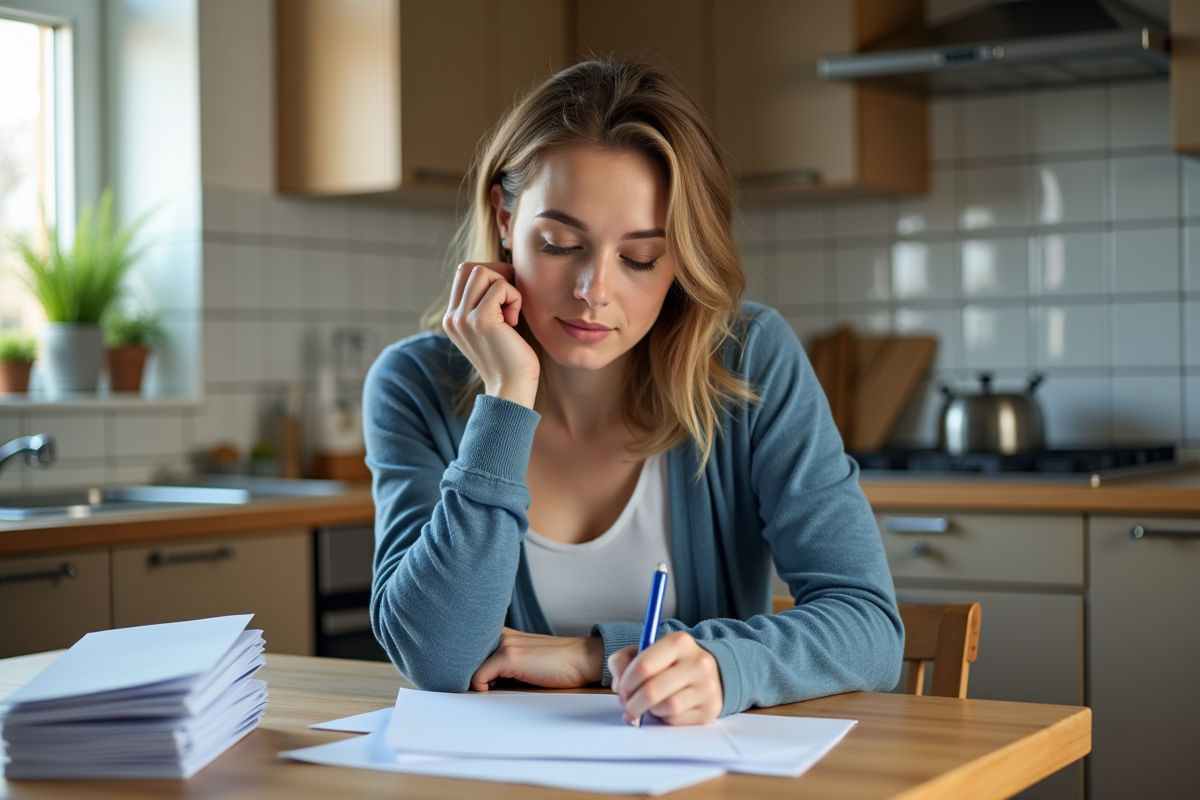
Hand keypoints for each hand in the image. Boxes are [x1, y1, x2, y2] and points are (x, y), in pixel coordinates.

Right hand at [443, 262, 539, 408]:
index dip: (490, 276)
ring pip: (482, 271)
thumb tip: (501, 271)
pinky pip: (500, 287)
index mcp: (452, 319)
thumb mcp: (492, 327)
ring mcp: (463, 318)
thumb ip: (486, 303)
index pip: (464, 273)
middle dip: (497, 276)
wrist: (511, 390)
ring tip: (511, 313)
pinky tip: (515, 322)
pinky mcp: (480, 320)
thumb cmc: (511, 358)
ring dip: (505, 286)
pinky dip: (515, 298)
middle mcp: (452, 317)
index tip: (506, 298)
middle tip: (511, 301)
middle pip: (470, 267)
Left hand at [470, 628, 604, 691]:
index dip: (461, 664)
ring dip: (468, 681)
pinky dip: (479, 688)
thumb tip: (476, 683)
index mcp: (501, 634)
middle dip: (460, 672)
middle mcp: (499, 634)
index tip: (457, 677)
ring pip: (468, 666)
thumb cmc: (554, 664)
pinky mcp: (509, 657)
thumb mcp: (522, 661)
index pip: (468, 647)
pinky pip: (478, 677)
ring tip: (476, 691)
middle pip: (463, 655)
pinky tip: (488, 692)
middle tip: (460, 686)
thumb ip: (499, 666)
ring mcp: (504, 644)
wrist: (580, 659)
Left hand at [609, 632, 722, 725]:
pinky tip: (665, 710)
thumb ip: (624, 661)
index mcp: (679, 641)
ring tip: (649, 705)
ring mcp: (707, 687)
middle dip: (633, 703)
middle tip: (628, 706)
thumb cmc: (671, 662)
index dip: (626, 682)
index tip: (621, 689)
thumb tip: (618, 686)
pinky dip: (665, 718)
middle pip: (653, 691)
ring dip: (650, 711)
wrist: (712, 671)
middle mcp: (697, 662)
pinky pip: (677, 720)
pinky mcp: (710, 709)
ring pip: (666, 708)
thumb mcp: (647, 650)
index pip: (644, 666)